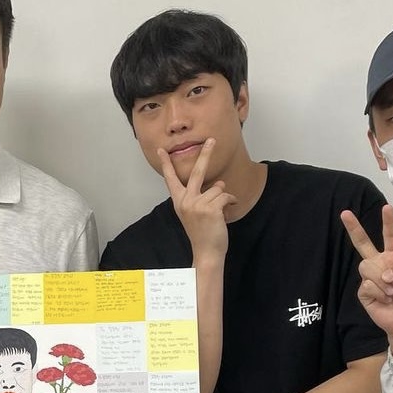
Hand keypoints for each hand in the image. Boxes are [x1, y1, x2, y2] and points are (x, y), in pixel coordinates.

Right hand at [158, 138, 236, 261]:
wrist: (206, 252)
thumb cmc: (202, 233)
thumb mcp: (196, 213)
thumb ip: (203, 197)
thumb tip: (220, 183)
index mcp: (179, 201)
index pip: (171, 179)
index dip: (166, 164)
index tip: (161, 151)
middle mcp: (186, 201)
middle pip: (197, 171)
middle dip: (205, 154)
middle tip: (212, 140)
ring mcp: (197, 204)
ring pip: (218, 188)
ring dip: (222, 198)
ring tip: (220, 212)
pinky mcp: (211, 209)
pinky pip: (226, 196)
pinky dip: (231, 202)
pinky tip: (228, 212)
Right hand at [341, 205, 392, 362]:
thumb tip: (385, 271)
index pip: (389, 238)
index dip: (388, 223)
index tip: (386, 207)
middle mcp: (380, 265)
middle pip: (363, 245)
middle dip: (354, 229)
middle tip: (345, 214)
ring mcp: (370, 279)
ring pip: (367, 266)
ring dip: (382, 279)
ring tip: (392, 291)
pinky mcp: (363, 293)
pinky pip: (366, 284)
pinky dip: (378, 292)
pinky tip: (385, 299)